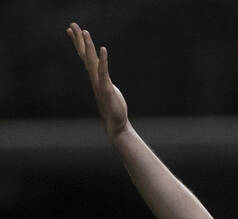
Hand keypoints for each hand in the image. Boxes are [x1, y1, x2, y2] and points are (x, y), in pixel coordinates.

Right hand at [66, 22, 128, 137]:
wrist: (115, 124)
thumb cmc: (113, 108)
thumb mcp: (109, 91)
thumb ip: (105, 82)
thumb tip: (103, 77)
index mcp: (96, 77)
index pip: (85, 57)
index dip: (79, 43)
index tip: (72, 30)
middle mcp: (95, 78)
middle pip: (85, 55)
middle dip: (79, 40)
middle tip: (72, 24)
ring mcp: (99, 83)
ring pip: (91, 61)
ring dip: (88, 46)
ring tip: (84, 32)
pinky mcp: (106, 89)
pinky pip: (103, 72)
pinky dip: (103, 60)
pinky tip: (103, 49)